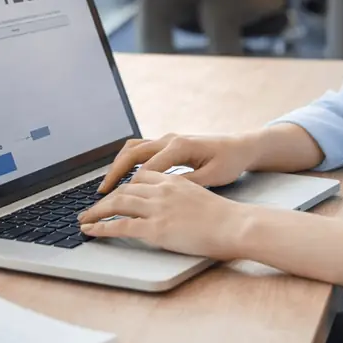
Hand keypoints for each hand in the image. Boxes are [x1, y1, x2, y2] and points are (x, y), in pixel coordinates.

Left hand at [79, 170, 247, 259]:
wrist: (235, 225)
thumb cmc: (224, 216)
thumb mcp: (199, 195)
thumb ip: (180, 194)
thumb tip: (170, 204)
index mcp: (172, 180)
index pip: (139, 178)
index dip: (122, 186)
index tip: (113, 194)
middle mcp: (161, 190)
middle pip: (123, 190)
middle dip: (103, 199)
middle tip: (89, 208)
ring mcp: (157, 208)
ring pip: (117, 204)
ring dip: (96, 212)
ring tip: (84, 220)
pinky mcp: (156, 228)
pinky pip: (120, 225)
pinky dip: (101, 227)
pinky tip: (91, 231)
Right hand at [97, 132, 257, 192]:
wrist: (242, 146)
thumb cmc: (230, 161)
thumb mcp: (212, 177)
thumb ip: (186, 183)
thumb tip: (162, 192)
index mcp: (179, 146)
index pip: (145, 168)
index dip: (128, 186)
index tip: (115, 202)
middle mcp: (169, 139)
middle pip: (132, 154)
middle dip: (114, 173)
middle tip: (101, 193)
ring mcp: (168, 140)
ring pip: (133, 149)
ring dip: (118, 165)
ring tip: (107, 186)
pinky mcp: (169, 144)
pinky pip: (142, 150)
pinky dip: (128, 162)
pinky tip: (124, 179)